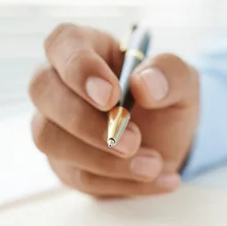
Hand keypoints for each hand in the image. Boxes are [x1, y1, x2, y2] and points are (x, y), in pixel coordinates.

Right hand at [28, 23, 199, 196]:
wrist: (170, 142)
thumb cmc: (166, 100)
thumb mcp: (182, 82)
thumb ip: (169, 73)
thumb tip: (143, 84)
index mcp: (85, 47)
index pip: (62, 43)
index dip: (80, 69)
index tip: (112, 96)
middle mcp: (58, 82)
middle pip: (44, 91)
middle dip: (88, 122)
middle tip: (133, 141)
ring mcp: (54, 124)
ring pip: (51, 139)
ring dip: (104, 159)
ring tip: (154, 165)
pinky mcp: (64, 162)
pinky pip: (81, 176)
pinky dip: (125, 182)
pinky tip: (161, 179)